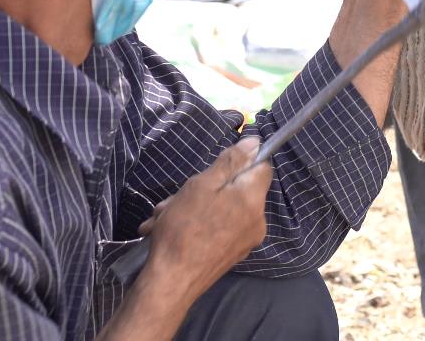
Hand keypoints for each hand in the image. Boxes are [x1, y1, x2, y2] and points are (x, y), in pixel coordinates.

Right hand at [138, 139, 271, 296]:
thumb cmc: (185, 228)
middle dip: (204, 188)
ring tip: (163, 217)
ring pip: (222, 210)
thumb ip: (230, 163)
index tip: (215, 168)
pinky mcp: (231, 255)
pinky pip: (217, 229)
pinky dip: (196, 225)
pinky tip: (167, 230)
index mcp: (253, 201)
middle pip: (237, 190)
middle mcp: (257, 222)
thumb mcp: (202, 186)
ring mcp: (245, 241)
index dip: (241, 161)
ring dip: (192, 208)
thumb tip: (255, 143)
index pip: (262, 168)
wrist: (171, 282)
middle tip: (175, 198)